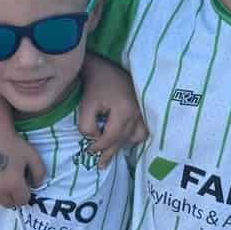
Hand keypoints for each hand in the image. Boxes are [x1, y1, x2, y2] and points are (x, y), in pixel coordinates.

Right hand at [0, 126, 42, 207]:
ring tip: (3, 181)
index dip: (26, 193)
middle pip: (9, 204)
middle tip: (14, 183)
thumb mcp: (34, 157)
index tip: (24, 184)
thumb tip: (35, 186)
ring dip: (1, 194)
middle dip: (14, 196)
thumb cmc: (14, 144)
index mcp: (15, 185)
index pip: (23, 201)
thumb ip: (40, 175)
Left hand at [78, 53, 145, 168]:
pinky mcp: (144, 107)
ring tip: (112, 148)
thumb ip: (87, 126)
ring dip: (124, 142)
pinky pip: (143, 128)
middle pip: (124, 140)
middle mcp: (138, 113)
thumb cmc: (94, 84)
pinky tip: (124, 137)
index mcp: (124, 111)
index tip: (88, 151)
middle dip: (109, 152)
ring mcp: (143, 110)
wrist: (105, 65)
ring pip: (137, 136)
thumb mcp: (86, 105)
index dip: (98, 147)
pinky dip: (133, 134)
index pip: (111, 138)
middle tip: (100, 164)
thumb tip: (94, 138)